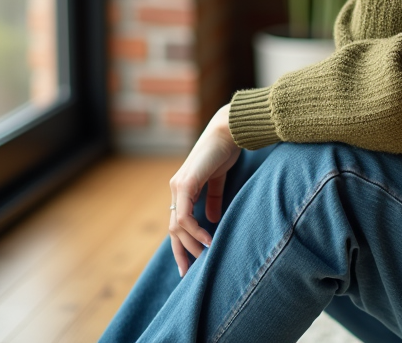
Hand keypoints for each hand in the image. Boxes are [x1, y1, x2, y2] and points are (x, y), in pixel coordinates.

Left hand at [168, 103, 240, 276]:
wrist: (228, 130)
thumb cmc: (225, 151)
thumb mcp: (219, 179)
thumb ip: (213, 198)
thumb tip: (212, 220)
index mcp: (182, 189)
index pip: (177, 223)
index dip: (182, 244)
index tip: (190, 263)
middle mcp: (176, 189)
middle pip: (172, 229)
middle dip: (180, 252)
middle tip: (189, 272)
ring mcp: (178, 186)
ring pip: (177, 226)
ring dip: (191, 244)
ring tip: (206, 255)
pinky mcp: (186, 184)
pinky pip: (185, 216)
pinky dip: (195, 231)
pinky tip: (208, 240)